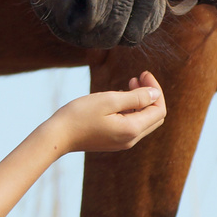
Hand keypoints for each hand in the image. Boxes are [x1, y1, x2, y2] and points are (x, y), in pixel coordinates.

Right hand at [47, 72, 166, 152]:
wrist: (58, 136)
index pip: (159, 109)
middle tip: (138, 77)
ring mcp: (122, 142)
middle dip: (151, 95)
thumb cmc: (80, 115)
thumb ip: (136, 98)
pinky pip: (132, 125)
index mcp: (132, 129)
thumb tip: (156, 94)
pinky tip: (120, 98)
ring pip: (144, 121)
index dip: (156, 90)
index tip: (143, 74)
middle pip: (154, 116)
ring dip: (141, 101)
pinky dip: (132, 110)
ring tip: (130, 83)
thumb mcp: (109, 100)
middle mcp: (131, 139)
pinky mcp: (114, 141)